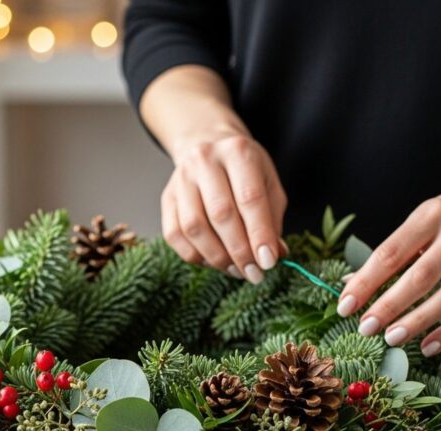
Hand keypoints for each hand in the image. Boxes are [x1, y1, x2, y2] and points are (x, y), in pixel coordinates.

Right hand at [161, 131, 286, 282]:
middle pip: (220, 214)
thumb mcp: (269, 187)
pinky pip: (175, 236)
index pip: (249, 198)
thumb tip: (273, 256)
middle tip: (254, 273)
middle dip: (239, 251)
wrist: (209, 148)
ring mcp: (181, 179)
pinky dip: (196, 256)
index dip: (259, 234)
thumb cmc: (245, 172)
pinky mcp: (167, 199)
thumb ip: (272, 221)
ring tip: (235, 269)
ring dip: (217, 257)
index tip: (268, 262)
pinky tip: (213, 261)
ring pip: (194, 228)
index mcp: (237, 152)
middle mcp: (205, 161)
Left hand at [336, 177, 440, 354]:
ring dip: (417, 322)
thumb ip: (391, 253)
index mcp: (431, 216)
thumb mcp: (421, 222)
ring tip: (391, 339)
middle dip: (389, 306)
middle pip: (420, 277)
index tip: (345, 306)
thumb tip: (350, 285)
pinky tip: (428, 346)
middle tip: (366, 328)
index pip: (390, 254)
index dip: (365, 282)